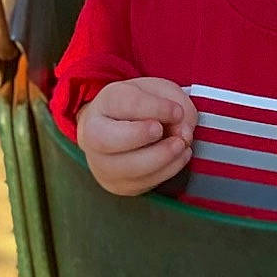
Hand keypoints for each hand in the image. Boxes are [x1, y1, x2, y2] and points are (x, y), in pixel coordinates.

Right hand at [76, 77, 196, 196]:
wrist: (121, 128)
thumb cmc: (143, 106)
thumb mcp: (162, 92)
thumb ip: (176, 103)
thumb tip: (182, 132)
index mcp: (105, 102)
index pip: (125, 104)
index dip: (156, 108)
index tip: (177, 112)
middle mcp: (94, 135)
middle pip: (108, 140)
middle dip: (142, 136)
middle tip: (170, 133)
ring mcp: (102, 164)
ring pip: (127, 168)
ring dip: (162, 158)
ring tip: (181, 145)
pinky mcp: (117, 184)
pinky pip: (142, 183)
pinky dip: (167, 170)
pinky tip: (179, 155)